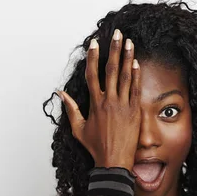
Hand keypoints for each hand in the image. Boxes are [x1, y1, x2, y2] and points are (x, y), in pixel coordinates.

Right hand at [58, 29, 140, 170]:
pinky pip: (135, 90)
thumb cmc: (96, 147)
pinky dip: (136, 76)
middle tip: (118, 34)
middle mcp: (109, 101)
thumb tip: (60, 93)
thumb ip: (70, 109)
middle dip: (114, 50)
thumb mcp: (78, 128)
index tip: (95, 44)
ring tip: (130, 42)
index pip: (92, 75)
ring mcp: (123, 106)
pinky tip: (136, 63)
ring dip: (127, 57)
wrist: (114, 161)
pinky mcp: (135, 112)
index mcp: (95, 104)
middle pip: (111, 70)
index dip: (93, 57)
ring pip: (125, 76)